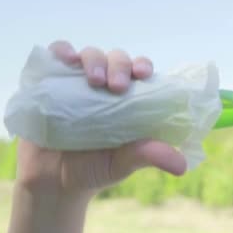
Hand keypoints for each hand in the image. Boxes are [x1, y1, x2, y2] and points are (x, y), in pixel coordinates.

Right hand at [15, 40, 186, 195]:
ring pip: (90, 54)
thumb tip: (182, 166)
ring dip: (94, 60)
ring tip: (95, 81)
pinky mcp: (51, 82)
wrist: (54, 181)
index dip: (143, 66)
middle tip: (117, 86)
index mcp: (128, 99)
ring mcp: (78, 81)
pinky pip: (56, 56)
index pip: (140, 71)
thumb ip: (148, 156)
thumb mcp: (123, 164)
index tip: (143, 74)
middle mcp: (105, 84)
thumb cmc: (96, 168)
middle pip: (117, 59)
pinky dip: (60, 51)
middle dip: (120, 65)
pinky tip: (66, 59)